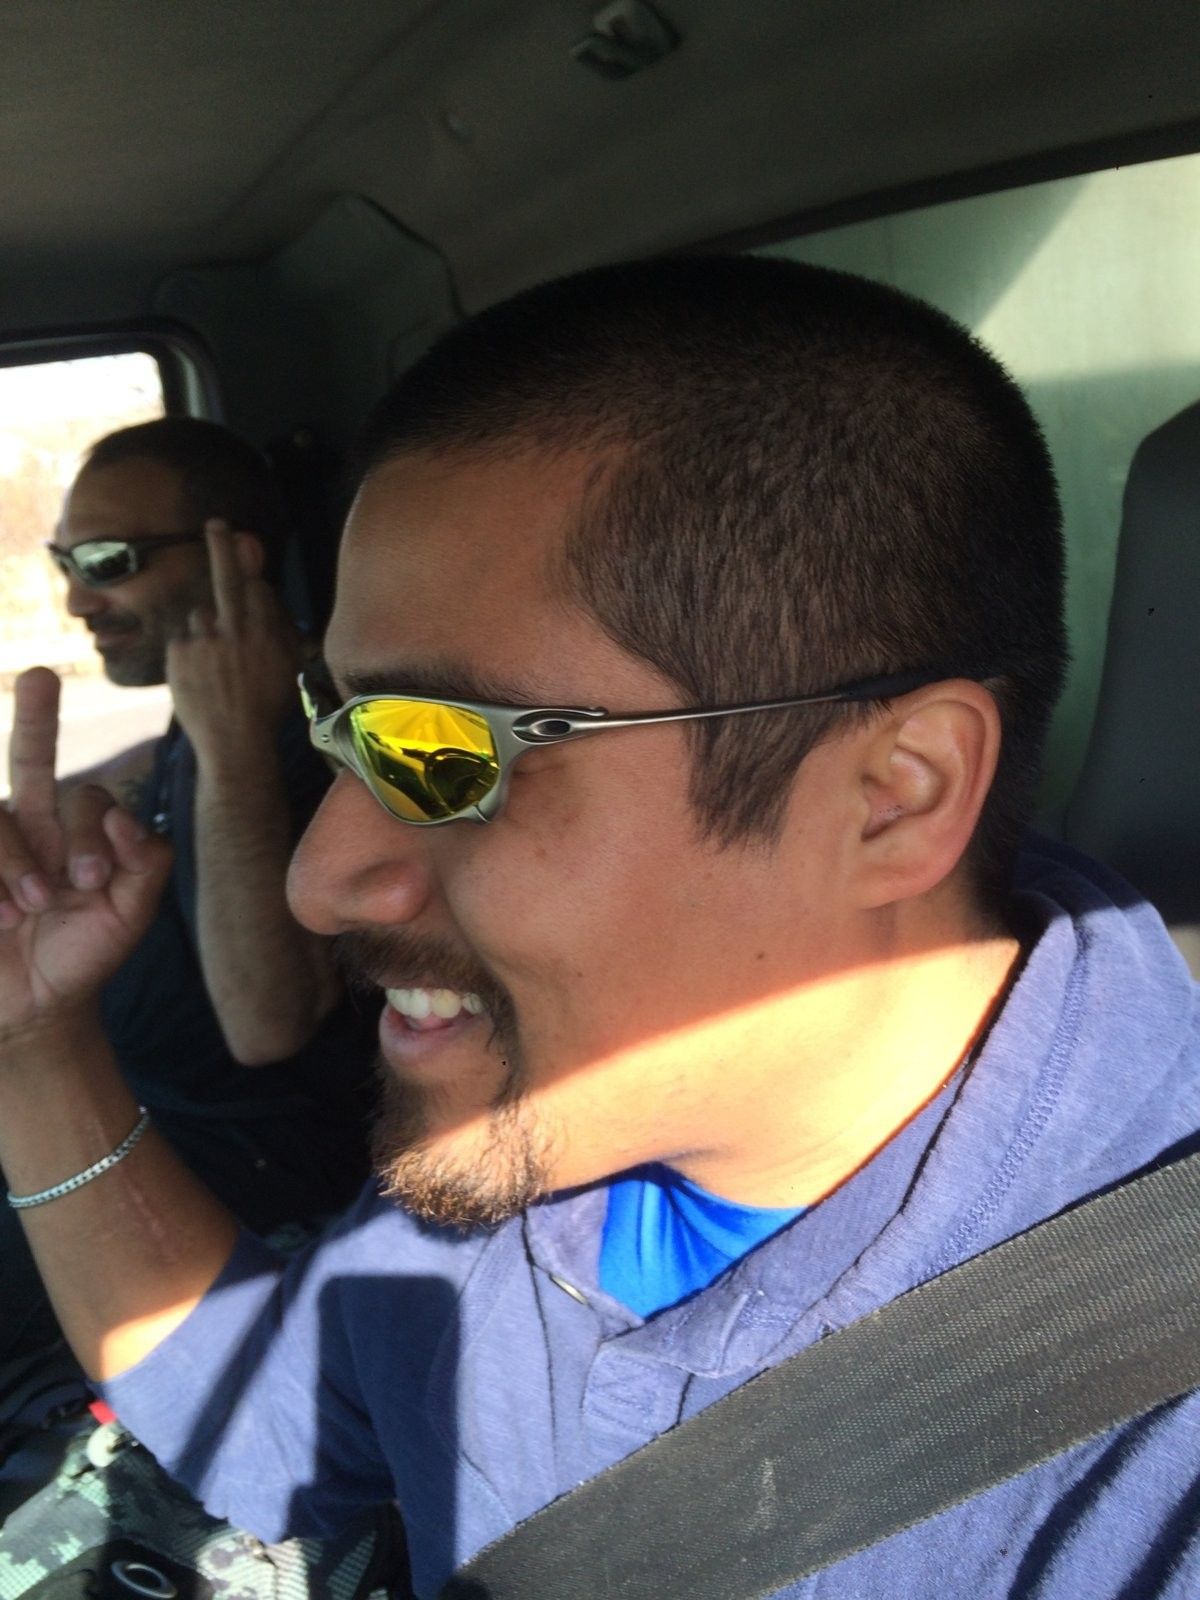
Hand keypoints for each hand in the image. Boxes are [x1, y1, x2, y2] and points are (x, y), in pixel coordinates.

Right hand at [0, 669, 171, 1046]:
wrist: (34, 1009)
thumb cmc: (81, 955)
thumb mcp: (129, 916)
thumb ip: (145, 864)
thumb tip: (127, 818)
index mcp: (69, 831)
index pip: (85, 799)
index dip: (93, 832)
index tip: (92, 881)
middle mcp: (24, 825)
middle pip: (30, 759)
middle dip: (36, 717)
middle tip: (41, 674)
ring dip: (14, 861)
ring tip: (29, 910)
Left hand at [166, 520, 300, 766]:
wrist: (234, 741)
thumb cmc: (267, 707)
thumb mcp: (288, 666)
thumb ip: (280, 626)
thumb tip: (266, 592)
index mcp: (266, 631)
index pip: (256, 588)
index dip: (251, 584)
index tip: (245, 563)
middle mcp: (235, 628)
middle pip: (227, 577)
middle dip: (223, 547)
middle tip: (217, 523)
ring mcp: (203, 639)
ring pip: (200, 616)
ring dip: (206, 630)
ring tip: (216, 665)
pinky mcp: (178, 652)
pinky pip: (183, 638)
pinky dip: (189, 652)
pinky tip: (201, 676)